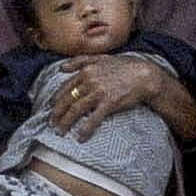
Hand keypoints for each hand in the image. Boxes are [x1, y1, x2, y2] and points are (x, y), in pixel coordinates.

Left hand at [44, 50, 180, 137]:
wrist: (144, 75)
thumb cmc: (124, 66)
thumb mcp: (101, 58)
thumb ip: (80, 61)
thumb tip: (61, 68)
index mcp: (86, 70)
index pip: (65, 88)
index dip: (56, 100)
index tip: (51, 109)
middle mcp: (89, 80)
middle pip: (67, 99)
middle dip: (57, 114)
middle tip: (52, 124)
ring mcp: (99, 92)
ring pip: (76, 109)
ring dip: (66, 122)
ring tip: (60, 132)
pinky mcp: (109, 103)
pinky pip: (93, 119)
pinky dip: (85, 129)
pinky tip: (79, 137)